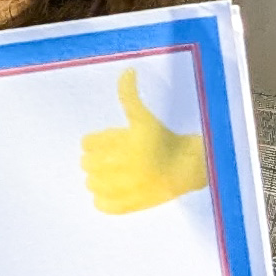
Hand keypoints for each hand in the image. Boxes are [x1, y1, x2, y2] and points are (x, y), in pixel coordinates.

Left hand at [80, 70, 207, 215]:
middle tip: (105, 160)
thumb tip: (127, 70)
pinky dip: (101, 200)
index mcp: (125, 140)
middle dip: (93, 161)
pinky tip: (109, 193)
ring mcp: (128, 186)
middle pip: (87, 164)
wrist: (187, 168)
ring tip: (107, 176)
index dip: (93, 143)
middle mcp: (125, 163)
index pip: (88, 143)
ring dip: (96, 179)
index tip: (100, 144)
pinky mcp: (131, 204)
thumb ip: (129, 95)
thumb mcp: (144, 116)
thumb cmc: (163, 139)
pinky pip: (103, 205)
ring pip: (92, 184)